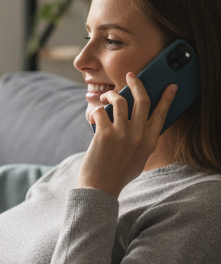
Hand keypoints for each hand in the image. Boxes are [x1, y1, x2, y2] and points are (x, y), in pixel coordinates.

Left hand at [77, 73, 176, 198]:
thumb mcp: (140, 158)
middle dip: (137, 83)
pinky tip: (93, 113)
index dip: (167, 98)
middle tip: (131, 75)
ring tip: (107, 95)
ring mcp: (122, 133)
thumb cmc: (118, 173)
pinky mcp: (105, 134)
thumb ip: (143, 141)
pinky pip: (101, 111)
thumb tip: (142, 121)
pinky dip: (96, 109)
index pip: (162, 113)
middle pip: (142, 100)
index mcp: (150, 141)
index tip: (170, 86)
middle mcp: (139, 135)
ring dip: (112, 94)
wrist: (101, 188)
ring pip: (120, 101)